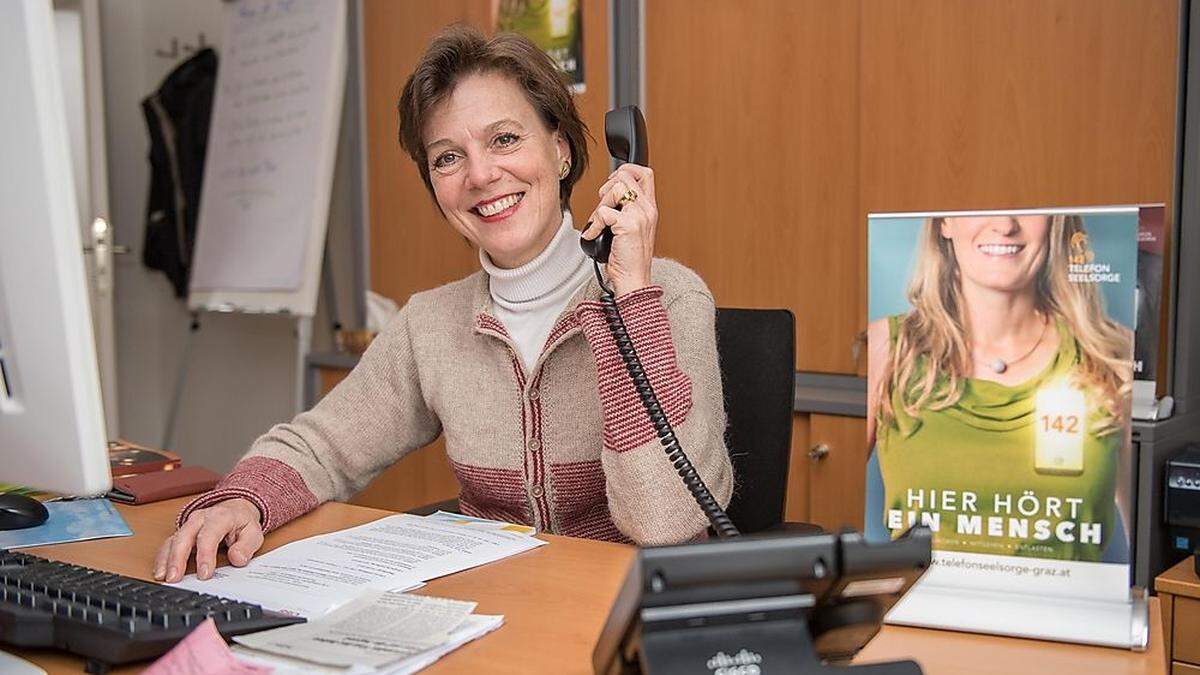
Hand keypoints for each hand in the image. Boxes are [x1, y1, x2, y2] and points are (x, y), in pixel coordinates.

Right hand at [153, 498, 263, 582]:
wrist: (235, 509)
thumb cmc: (242, 523)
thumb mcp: (253, 533)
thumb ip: (246, 546)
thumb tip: (237, 558)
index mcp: (220, 517)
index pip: (209, 535)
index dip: (205, 555)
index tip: (204, 574)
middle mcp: (201, 518)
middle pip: (185, 536)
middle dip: (178, 558)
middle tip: (175, 578)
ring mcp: (188, 525)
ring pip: (173, 540)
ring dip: (166, 560)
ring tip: (164, 577)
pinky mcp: (181, 533)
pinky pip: (167, 544)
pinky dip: (162, 558)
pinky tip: (160, 572)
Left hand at [581, 164, 657, 296]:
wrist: (633, 279)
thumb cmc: (628, 259)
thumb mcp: (631, 228)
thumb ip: (625, 210)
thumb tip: (606, 194)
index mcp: (650, 208)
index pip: (645, 173)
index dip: (626, 171)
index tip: (612, 184)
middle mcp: (648, 209)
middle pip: (626, 176)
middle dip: (607, 187)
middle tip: (603, 206)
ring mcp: (640, 216)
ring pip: (616, 189)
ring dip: (601, 204)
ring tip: (599, 222)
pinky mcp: (628, 225)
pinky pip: (603, 211)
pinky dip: (594, 223)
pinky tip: (594, 234)